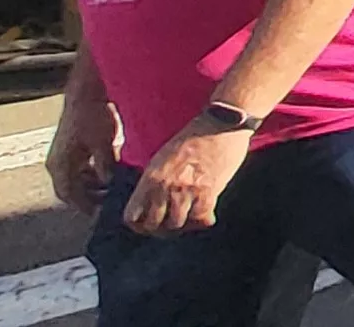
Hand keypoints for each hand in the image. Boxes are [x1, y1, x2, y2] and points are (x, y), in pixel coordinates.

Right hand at [45, 96, 118, 214]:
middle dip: (89, 199)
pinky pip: (78, 170)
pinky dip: (92, 175)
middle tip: (110, 204)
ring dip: (91, 188)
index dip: (86, 206)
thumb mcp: (103, 143)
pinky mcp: (69, 149)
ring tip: (112, 190)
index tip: (102, 214)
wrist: (86, 92)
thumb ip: (105, 166)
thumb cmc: (92, 115)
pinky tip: (109, 174)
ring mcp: (62, 155)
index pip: (70, 195)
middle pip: (70, 191)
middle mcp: (57, 163)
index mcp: (60, 164)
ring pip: (75, 181)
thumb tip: (110, 185)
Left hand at [122, 123, 250, 235]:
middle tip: (170, 224)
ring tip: (188, 218)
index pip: (132, 216)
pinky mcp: (210, 190)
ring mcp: (187, 189)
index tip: (148, 223)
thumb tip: (150, 204)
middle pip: (154, 225)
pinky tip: (205, 213)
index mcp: (150, 177)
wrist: (221, 125)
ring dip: (183, 225)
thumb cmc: (193, 138)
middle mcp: (166, 186)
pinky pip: (201, 218)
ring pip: (177, 224)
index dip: (139, 224)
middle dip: (160, 228)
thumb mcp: (162, 157)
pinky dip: (203, 220)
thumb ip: (154, 181)